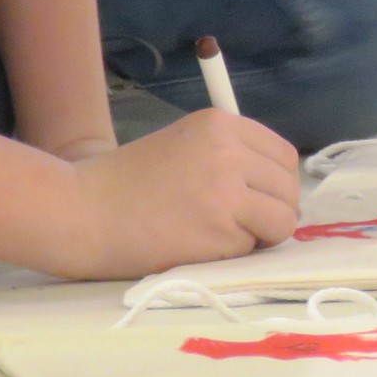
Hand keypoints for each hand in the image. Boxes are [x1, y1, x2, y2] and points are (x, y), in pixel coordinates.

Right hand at [48, 110, 299, 278]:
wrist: (85, 210)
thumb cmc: (127, 182)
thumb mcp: (183, 144)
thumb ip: (227, 155)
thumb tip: (274, 184)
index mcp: (219, 123)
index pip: (283, 154)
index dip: (277, 183)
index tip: (259, 199)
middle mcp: (229, 151)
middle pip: (290, 186)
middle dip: (275, 210)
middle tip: (245, 224)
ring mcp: (228, 190)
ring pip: (284, 219)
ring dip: (263, 234)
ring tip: (226, 235)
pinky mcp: (221, 230)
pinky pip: (256, 246)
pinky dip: (239, 252)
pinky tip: (204, 245)